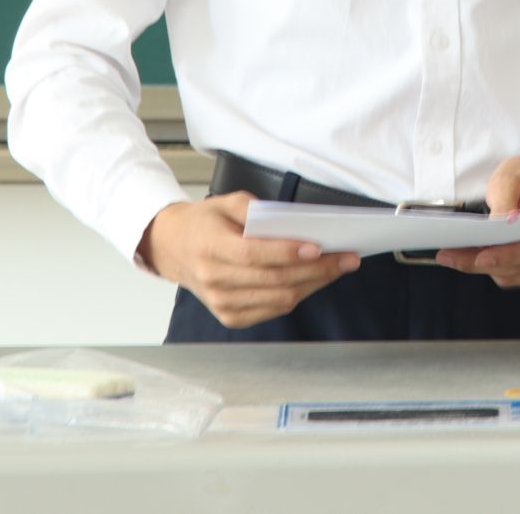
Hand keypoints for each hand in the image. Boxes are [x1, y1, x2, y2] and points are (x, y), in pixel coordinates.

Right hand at [138, 193, 360, 328]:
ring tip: (338, 268)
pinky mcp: (230, 317)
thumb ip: (256, 210)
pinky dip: (298, 295)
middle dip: (316, 269)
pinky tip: (314, 280)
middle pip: (273, 280)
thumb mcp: (226, 202)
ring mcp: (221, 302)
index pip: (252, 254)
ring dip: (314, 284)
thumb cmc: (203, 223)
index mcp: (209, 246)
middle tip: (346, 258)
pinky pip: (273, 310)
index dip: (286, 252)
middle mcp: (214, 279)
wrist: (172, 247)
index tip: (317, 246)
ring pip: (279, 299)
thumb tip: (294, 224)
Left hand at [435, 140, 519, 286]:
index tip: (480, 258)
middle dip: (483, 262)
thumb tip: (496, 229)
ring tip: (461, 254)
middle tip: (448, 256)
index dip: (509, 255)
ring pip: (519, 274)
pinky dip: (502, 271)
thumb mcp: (508, 176)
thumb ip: (502, 201)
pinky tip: (488, 256)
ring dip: (489, 268)